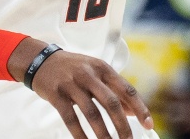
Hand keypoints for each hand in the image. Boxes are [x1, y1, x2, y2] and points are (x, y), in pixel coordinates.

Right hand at [29, 49, 152, 138]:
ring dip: (103, 134)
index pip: (127, 89)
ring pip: (92, 113)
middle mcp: (89, 74)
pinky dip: (79, 134)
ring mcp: (72, 84)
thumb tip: (134, 112)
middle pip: (111, 103)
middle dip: (122, 126)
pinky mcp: (56, 94)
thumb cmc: (73, 68)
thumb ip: (114, 90)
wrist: (40, 59)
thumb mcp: (96, 72)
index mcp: (102, 68)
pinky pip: (70, 118)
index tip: (148, 124)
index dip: (140, 108)